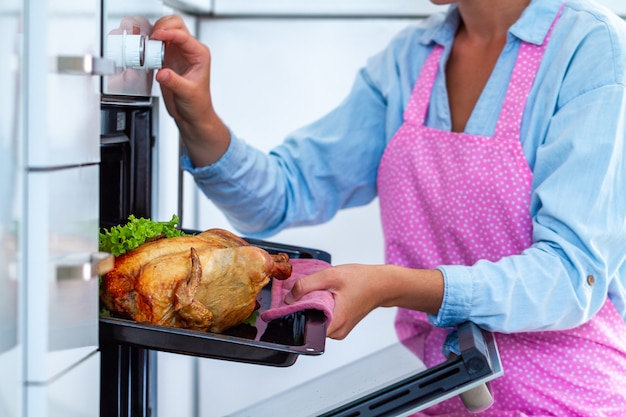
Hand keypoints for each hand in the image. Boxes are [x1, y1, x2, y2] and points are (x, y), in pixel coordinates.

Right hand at [151, 15, 229, 165]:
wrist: (192, 116)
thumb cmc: (197, 105)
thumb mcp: (187, 94)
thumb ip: (174, 82)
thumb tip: (162, 73)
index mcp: (199, 55)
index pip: (183, 35)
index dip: (169, 33)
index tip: (157, 37)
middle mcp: (189, 51)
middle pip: (175, 25)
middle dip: (162, 27)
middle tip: (152, 38)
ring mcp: (177, 54)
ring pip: (165, 31)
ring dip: (154, 33)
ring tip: (147, 45)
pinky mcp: (166, 59)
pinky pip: (156, 44)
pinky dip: (149, 44)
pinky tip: (146, 52)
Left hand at [286, 264, 443, 339]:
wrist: (382, 284)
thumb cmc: (362, 280)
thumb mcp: (330, 276)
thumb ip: (306, 286)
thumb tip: (288, 298)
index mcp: (335, 322)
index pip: (305, 329)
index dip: (294, 316)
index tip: (290, 305)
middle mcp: (337, 332)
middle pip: (309, 325)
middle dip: (304, 309)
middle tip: (308, 292)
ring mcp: (339, 330)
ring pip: (316, 321)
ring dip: (313, 307)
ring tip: (322, 292)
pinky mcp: (340, 325)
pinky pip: (324, 319)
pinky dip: (321, 308)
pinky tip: (327, 296)